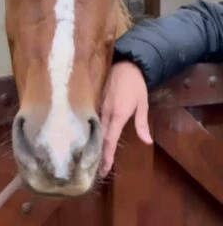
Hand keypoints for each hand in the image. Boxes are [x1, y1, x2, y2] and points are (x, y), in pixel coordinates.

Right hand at [99, 61, 152, 176]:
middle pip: (99, 137)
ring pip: (93, 130)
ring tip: (92, 159)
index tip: (105, 169)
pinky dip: (90, 132)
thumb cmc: (135, 85)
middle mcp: (105, 113)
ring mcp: (98, 107)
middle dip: (98, 154)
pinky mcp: (94, 103)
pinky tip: (89, 139)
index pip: (110, 139)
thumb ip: (142, 123)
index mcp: (117, 115)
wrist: (125, 65)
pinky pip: (91, 121)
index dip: (107, 155)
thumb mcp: (143, 104)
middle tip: (97, 170)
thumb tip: (146, 142)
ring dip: (93, 145)